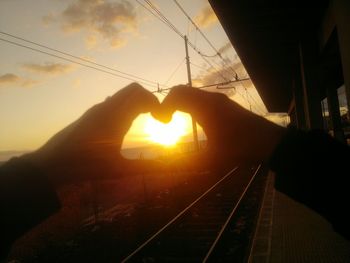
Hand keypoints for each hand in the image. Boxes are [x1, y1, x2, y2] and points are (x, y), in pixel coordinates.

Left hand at [26, 83, 162, 185]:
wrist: (52, 163)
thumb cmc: (87, 166)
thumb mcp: (120, 169)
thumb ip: (147, 166)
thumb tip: (170, 167)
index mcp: (117, 117)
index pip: (142, 96)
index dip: (157, 104)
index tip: (163, 120)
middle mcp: (107, 108)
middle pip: (134, 89)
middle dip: (149, 99)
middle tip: (156, 117)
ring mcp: (97, 109)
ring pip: (122, 94)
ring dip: (136, 101)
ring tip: (144, 119)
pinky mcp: (91, 114)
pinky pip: (113, 101)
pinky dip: (125, 105)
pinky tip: (125, 124)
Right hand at [152, 85, 285, 165]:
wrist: (269, 141)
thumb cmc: (240, 148)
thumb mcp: (212, 159)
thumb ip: (188, 162)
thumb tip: (167, 168)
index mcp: (204, 108)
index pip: (176, 96)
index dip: (163, 107)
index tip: (162, 123)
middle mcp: (210, 99)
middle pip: (181, 90)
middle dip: (169, 102)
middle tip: (166, 120)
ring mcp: (219, 99)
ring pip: (192, 92)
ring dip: (180, 102)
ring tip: (176, 119)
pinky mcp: (225, 103)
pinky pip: (201, 97)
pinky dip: (190, 103)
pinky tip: (194, 119)